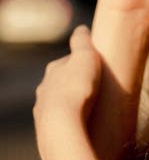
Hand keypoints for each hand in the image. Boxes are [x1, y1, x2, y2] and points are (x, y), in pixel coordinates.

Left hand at [34, 26, 101, 159]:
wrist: (62, 126)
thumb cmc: (77, 88)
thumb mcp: (85, 57)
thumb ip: (82, 41)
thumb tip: (81, 28)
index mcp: (53, 70)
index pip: (67, 62)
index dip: (81, 63)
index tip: (94, 66)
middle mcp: (44, 89)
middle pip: (60, 84)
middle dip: (73, 84)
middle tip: (92, 88)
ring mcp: (42, 111)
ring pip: (57, 104)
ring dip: (70, 105)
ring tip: (88, 110)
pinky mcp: (45, 132)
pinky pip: (59, 124)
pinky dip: (68, 123)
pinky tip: (80, 128)